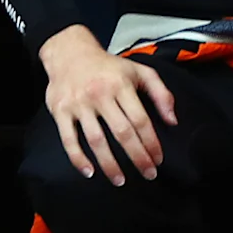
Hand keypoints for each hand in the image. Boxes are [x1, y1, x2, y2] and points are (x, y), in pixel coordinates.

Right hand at [38, 27, 175, 184]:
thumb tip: (172, 120)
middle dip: (137, 157)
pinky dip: (78, 158)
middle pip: (122, 133)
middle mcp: (100, 94)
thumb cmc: (107, 65)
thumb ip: (161, 93)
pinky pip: (69, 139)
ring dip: (110, 164)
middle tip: (147, 174)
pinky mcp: (60, 111)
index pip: (140, 120)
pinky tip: (89, 171)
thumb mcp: (139, 71)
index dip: (151, 143)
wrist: (68, 52)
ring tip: (120, 180)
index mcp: (120, 85)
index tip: (158, 159)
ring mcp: (78, 104)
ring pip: (96, 140)